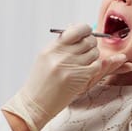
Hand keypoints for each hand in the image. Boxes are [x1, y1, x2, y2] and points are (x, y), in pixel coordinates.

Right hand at [2, 24, 131, 130]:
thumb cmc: (40, 81)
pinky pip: (96, 65)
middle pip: (88, 40)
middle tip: (89, 47)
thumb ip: (60, 43)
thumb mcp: (45, 57)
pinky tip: (88, 69)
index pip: (75, 30)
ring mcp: (70, 67)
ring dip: (94, 55)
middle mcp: (60, 55)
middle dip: (92, 42)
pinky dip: (95, 66)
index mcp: (51, 48)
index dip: (85, 29)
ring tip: (86, 60)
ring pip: (94, 52)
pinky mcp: (79, 78)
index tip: (86, 32)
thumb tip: (74, 26)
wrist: (35, 103)